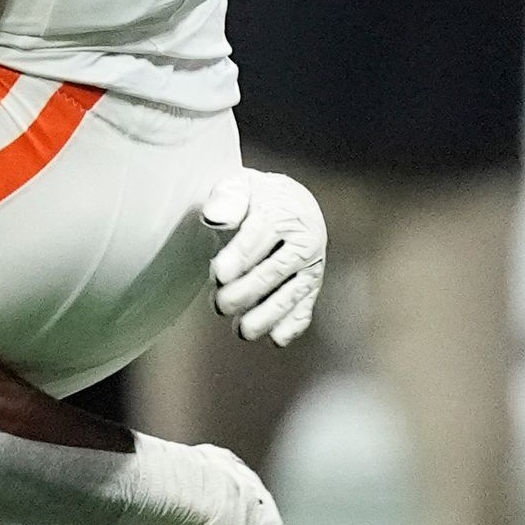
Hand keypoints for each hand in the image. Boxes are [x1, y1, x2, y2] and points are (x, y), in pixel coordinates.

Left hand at [202, 167, 325, 345]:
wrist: (290, 205)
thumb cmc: (255, 197)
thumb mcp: (240, 185)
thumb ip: (227, 197)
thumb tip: (214, 217)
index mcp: (285, 212)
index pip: (261, 235)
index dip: (240, 255)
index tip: (220, 274)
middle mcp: (305, 241)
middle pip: (275, 270)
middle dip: (247, 291)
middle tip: (220, 305)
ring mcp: (310, 267)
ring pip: (290, 294)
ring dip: (267, 315)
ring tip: (242, 331)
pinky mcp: (311, 287)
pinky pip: (305, 308)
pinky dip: (293, 325)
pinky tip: (276, 339)